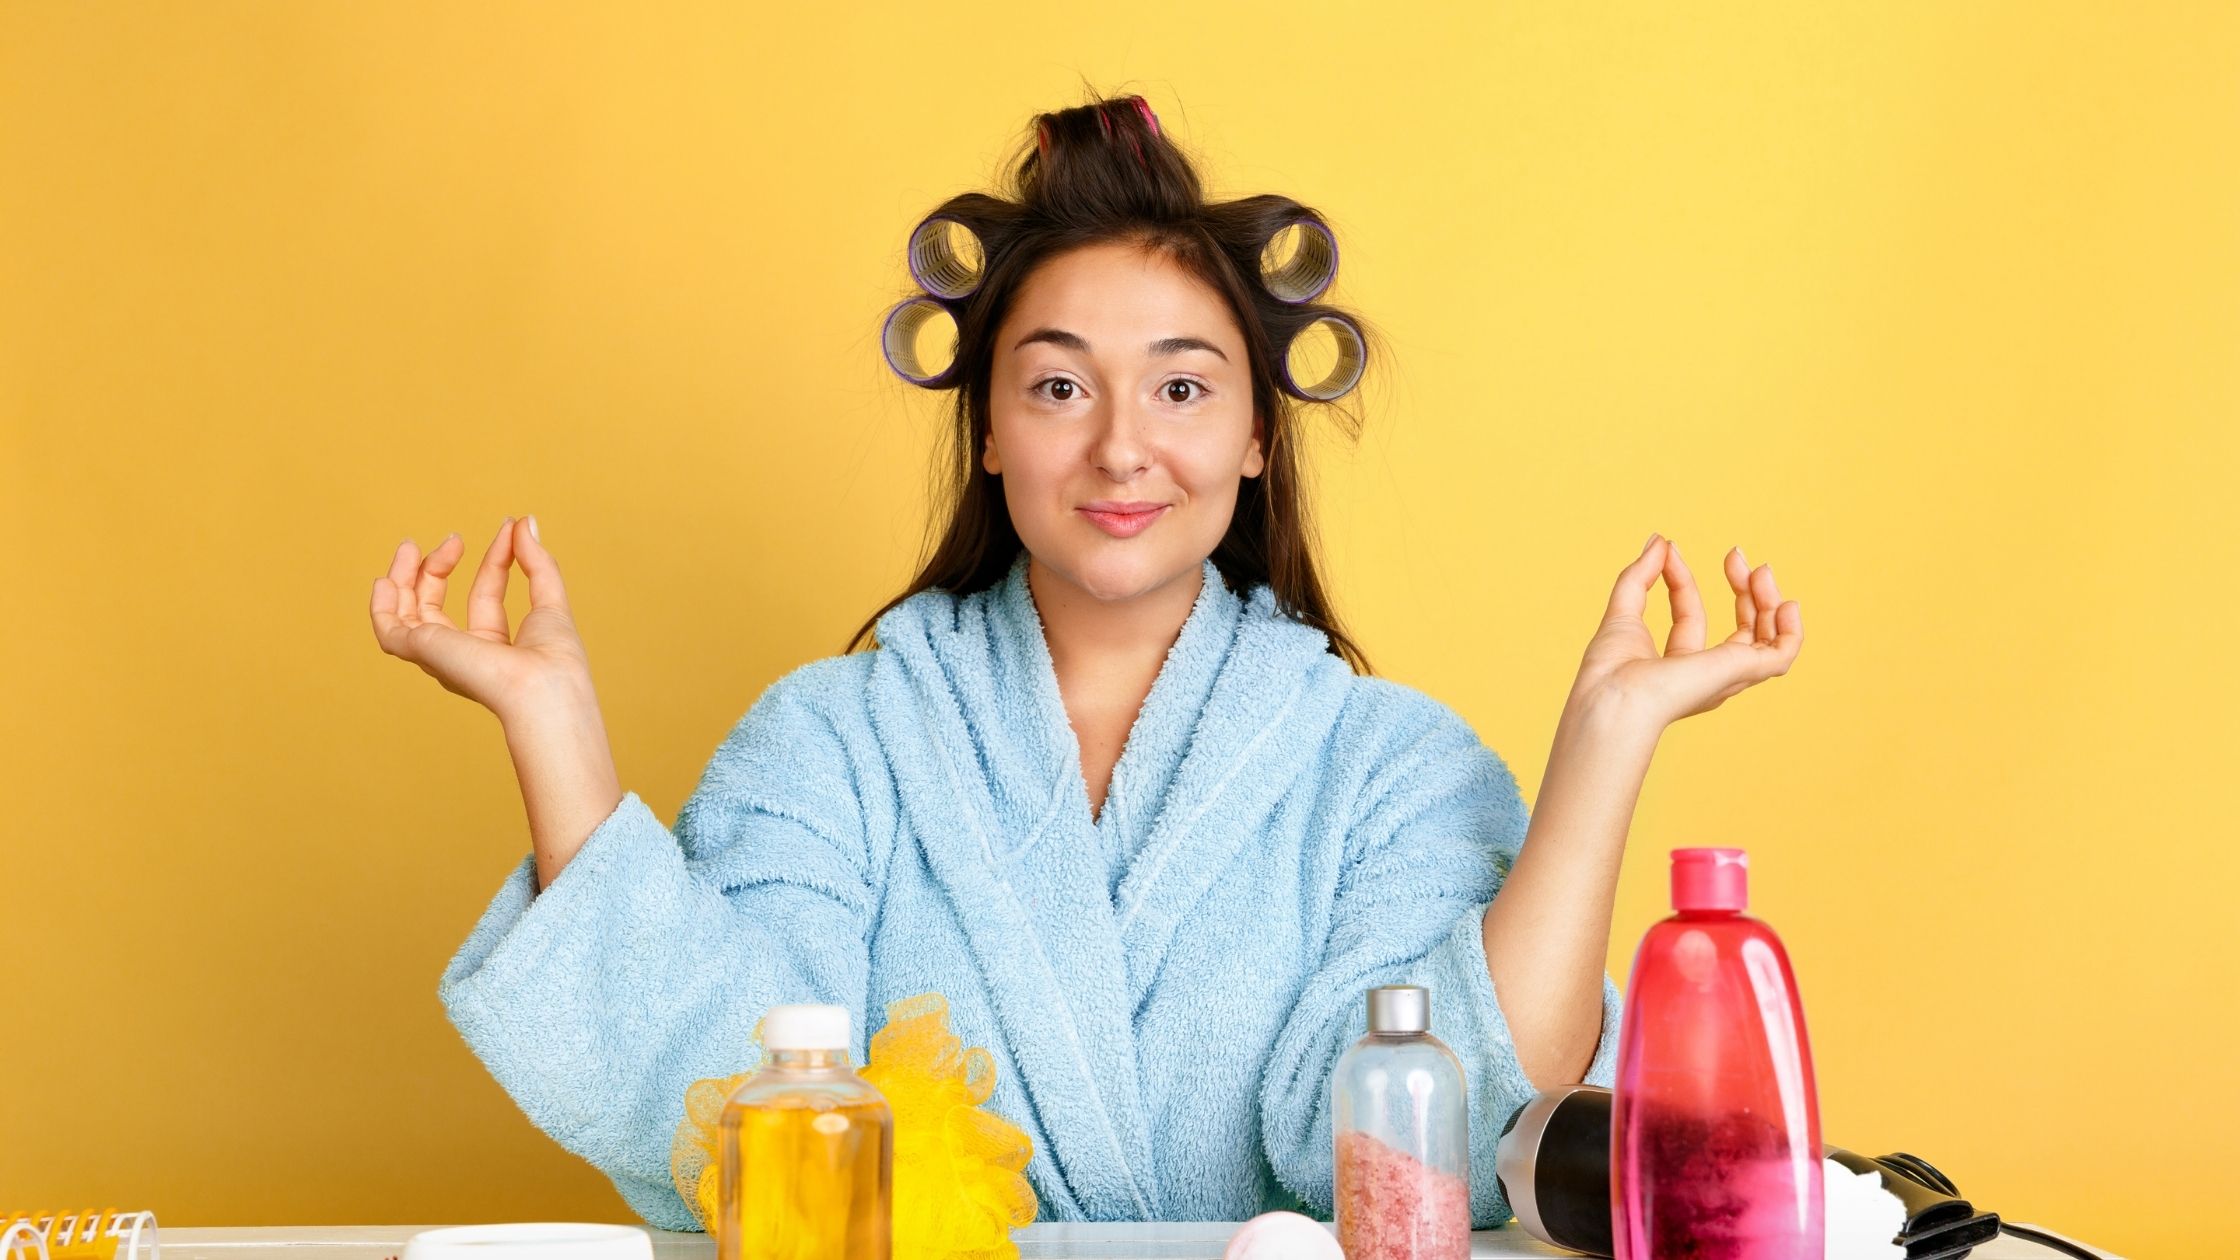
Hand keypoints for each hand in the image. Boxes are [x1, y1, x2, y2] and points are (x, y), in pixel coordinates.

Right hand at [368, 515, 594, 725]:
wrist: (541, 685)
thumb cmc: (555, 660)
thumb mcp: (550, 600)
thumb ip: (537, 562)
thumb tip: (525, 520)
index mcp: (496, 646)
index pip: (486, 594)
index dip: (495, 558)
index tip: (508, 527)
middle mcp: (464, 654)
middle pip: (437, 605)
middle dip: (438, 568)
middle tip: (452, 538)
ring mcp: (441, 654)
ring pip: (408, 614)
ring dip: (405, 578)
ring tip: (409, 546)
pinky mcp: (421, 650)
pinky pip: (388, 630)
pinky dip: (381, 606)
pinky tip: (385, 580)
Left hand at [1569, 533, 1802, 729]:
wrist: (1614, 696)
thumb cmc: (1609, 670)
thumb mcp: (1623, 609)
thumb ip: (1640, 574)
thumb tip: (1658, 540)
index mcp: (1676, 667)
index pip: (1689, 613)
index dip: (1681, 577)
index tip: (1669, 547)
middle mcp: (1706, 675)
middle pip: (1739, 629)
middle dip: (1741, 589)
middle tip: (1736, 554)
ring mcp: (1726, 675)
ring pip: (1764, 638)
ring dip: (1766, 600)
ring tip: (1760, 570)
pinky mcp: (1742, 670)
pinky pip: (1782, 655)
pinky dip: (1791, 631)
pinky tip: (1787, 603)